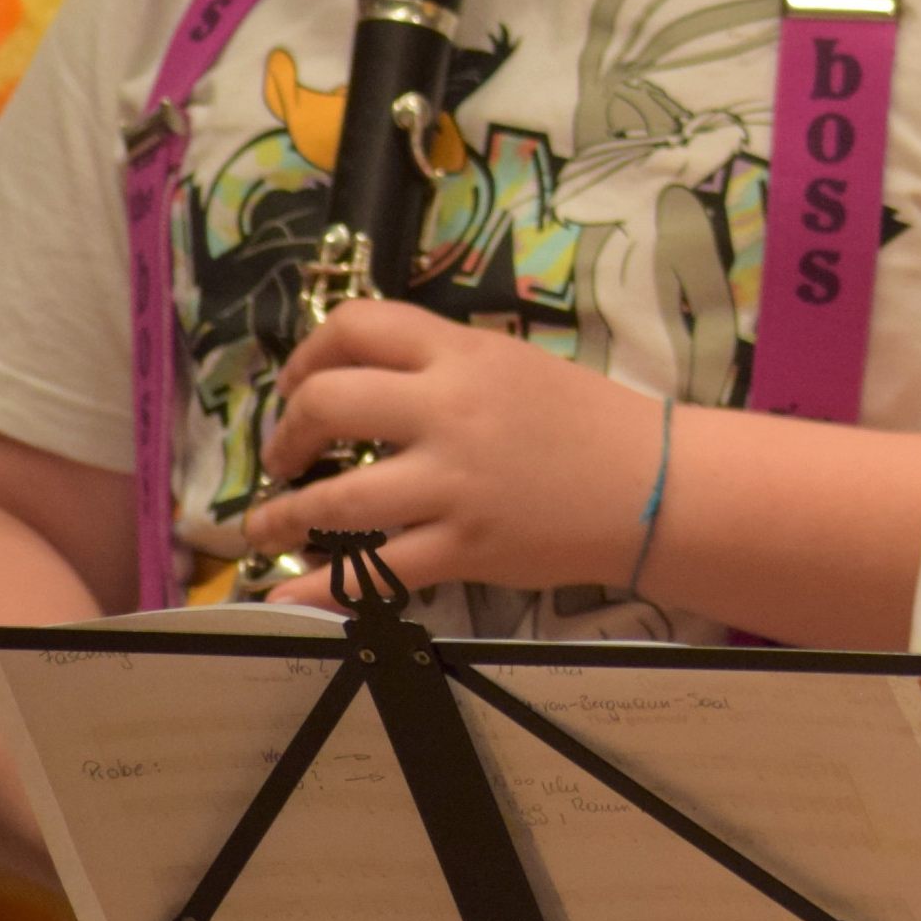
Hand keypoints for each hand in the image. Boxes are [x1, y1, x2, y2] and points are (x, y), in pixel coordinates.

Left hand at [245, 301, 656, 599]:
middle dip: (285, 433)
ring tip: (264, 525)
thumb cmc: (591, 420)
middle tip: (285, 457)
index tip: (298, 386)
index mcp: (465, 355)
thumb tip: (368, 383)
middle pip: (326, 403)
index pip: (358, 324)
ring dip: (280, 515)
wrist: (656, 484)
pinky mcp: (463, 547)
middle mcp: (450, 410)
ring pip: (334, 498)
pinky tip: (286, 596)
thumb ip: (445, 367)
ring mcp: (453, 483)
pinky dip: (318, 591)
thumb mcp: (516, 366)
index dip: (308, 354)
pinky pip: (374, 574)